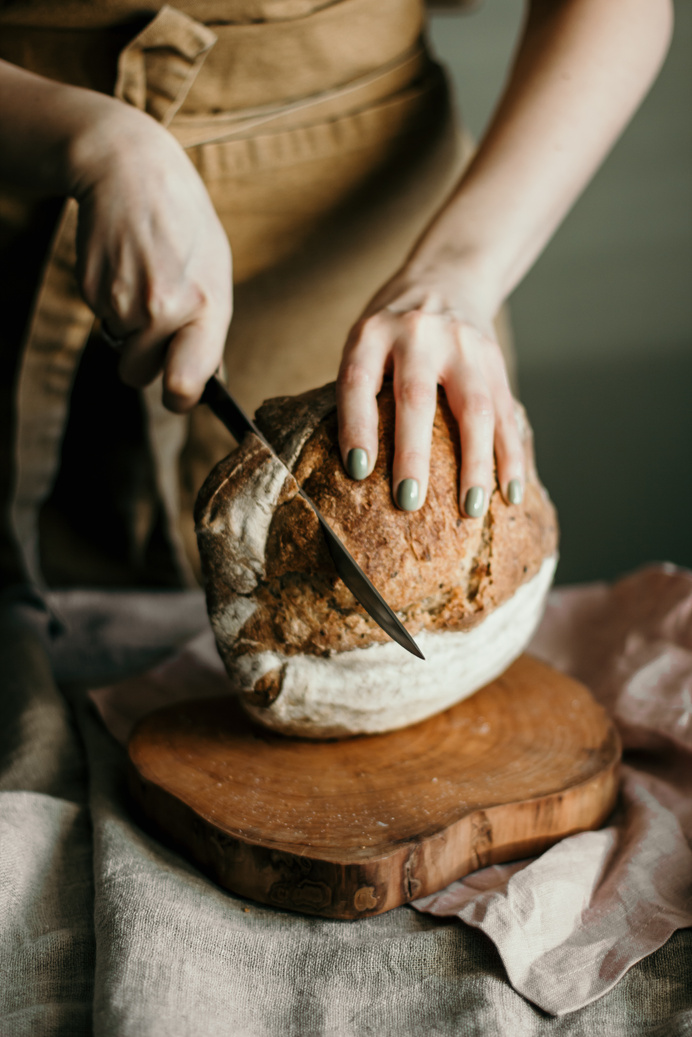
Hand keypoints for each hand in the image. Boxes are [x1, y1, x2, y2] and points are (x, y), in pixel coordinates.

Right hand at [70, 99, 231, 411]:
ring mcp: (122, 301)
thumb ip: (209, 326)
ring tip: (145, 279)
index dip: (180, 398)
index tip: (179, 394)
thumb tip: (201, 377)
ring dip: (128, 328)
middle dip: (145, 362)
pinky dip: (110, 302)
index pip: (185, 385)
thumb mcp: (214, 272)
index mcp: (205, 308)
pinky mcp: (91, 289)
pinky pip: (101, 319)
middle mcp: (162, 310)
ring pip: (119, 348)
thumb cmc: (184, 225)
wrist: (131, 172)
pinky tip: (125, 266)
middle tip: (156, 325)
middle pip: (139, 376)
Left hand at [336, 269, 524, 516]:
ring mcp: (463, 345)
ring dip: (475, 464)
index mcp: (374, 332)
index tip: (357, 471)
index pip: (359, 380)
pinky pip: (505, 413)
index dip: (356, 426)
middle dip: (413, 454)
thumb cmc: (393, 327)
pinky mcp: (494, 360)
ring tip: (470, 509)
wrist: (447, 276)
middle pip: (416, 397)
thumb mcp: (365, 339)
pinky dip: (510, 456)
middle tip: (408, 501)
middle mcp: (418, 334)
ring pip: (474, 408)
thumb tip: (359, 471)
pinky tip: (510, 493)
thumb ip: (363, 388)